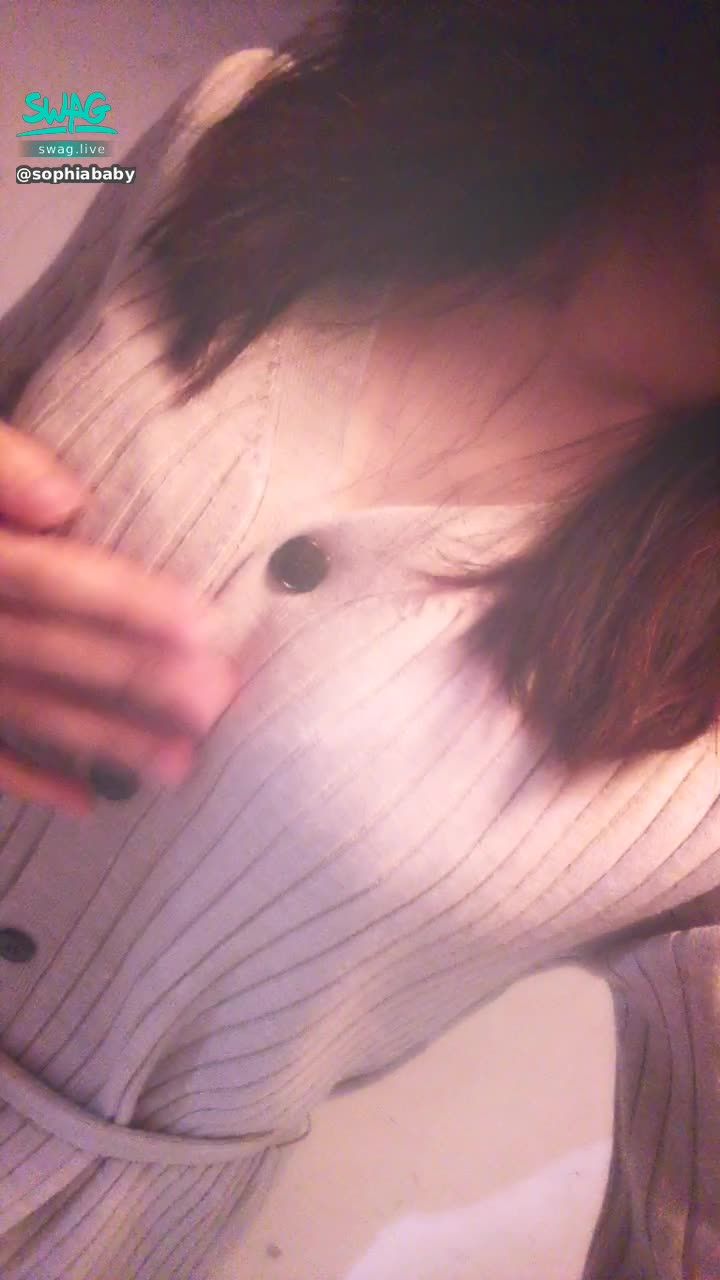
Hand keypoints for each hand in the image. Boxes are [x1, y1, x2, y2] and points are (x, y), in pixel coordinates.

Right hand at [0, 421, 240, 815]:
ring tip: (179, 763)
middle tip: (217, 702)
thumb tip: (65, 500)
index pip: (46, 578)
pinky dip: (27, 779)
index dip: (124, 601)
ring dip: (101, 740)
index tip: (203, 626)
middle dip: (137, 680)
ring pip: (23, 709)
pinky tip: (87, 802)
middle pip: (49, 653)